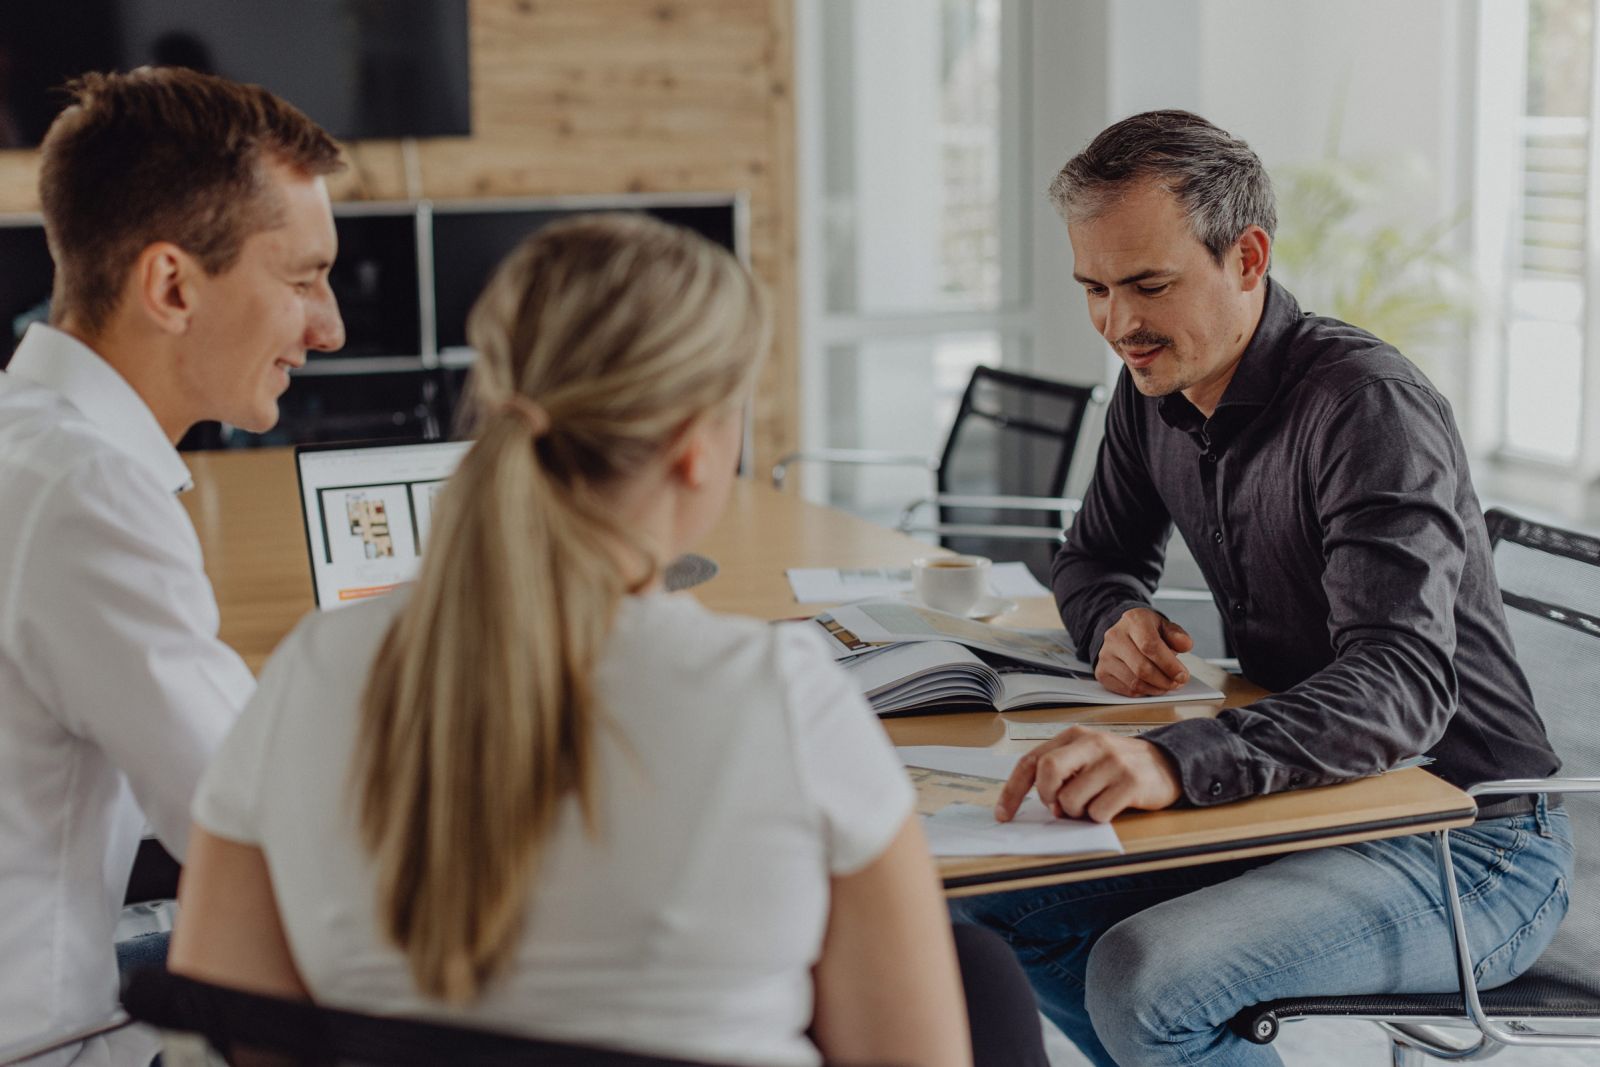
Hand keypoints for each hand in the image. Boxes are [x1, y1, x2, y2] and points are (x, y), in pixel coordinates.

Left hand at [996, 727, 1181, 823]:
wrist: (1167, 763)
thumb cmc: (1117, 765)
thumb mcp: (1086, 757)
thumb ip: (1060, 770)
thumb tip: (1035, 803)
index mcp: (1074, 736)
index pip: (1031, 761)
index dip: (1013, 791)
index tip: (1003, 815)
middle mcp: (1092, 744)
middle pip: (1048, 772)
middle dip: (1047, 798)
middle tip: (1060, 808)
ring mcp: (1113, 762)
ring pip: (1071, 800)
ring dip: (1076, 812)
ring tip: (1092, 804)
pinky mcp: (1132, 783)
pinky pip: (1098, 813)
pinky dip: (1098, 818)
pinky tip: (1111, 806)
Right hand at [1096, 607, 1193, 696]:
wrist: (1124, 632)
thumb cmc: (1147, 631)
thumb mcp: (1165, 626)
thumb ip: (1177, 635)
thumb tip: (1185, 645)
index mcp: (1134, 620)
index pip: (1150, 646)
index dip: (1169, 665)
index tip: (1182, 675)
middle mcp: (1115, 636)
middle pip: (1142, 668)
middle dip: (1164, 680)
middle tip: (1177, 683)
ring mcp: (1105, 655)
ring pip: (1135, 683)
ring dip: (1156, 689)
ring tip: (1167, 684)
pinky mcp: (1102, 672)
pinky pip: (1127, 690)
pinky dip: (1144, 693)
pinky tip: (1152, 686)